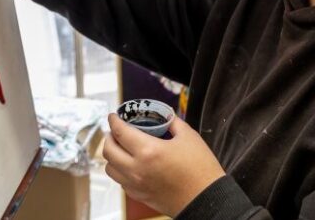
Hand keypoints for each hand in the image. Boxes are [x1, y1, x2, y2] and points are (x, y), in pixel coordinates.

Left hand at [103, 114, 224, 216]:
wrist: (206, 199)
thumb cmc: (200, 169)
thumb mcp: (189, 137)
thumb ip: (173, 123)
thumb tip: (165, 116)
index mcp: (148, 151)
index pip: (120, 132)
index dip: (114, 121)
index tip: (113, 116)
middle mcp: (136, 169)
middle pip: (108, 151)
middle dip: (109, 137)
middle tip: (116, 131)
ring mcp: (136, 185)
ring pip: (110, 169)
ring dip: (112, 156)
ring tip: (121, 148)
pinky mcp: (140, 196)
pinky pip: (120, 181)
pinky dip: (120, 170)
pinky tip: (130, 165)